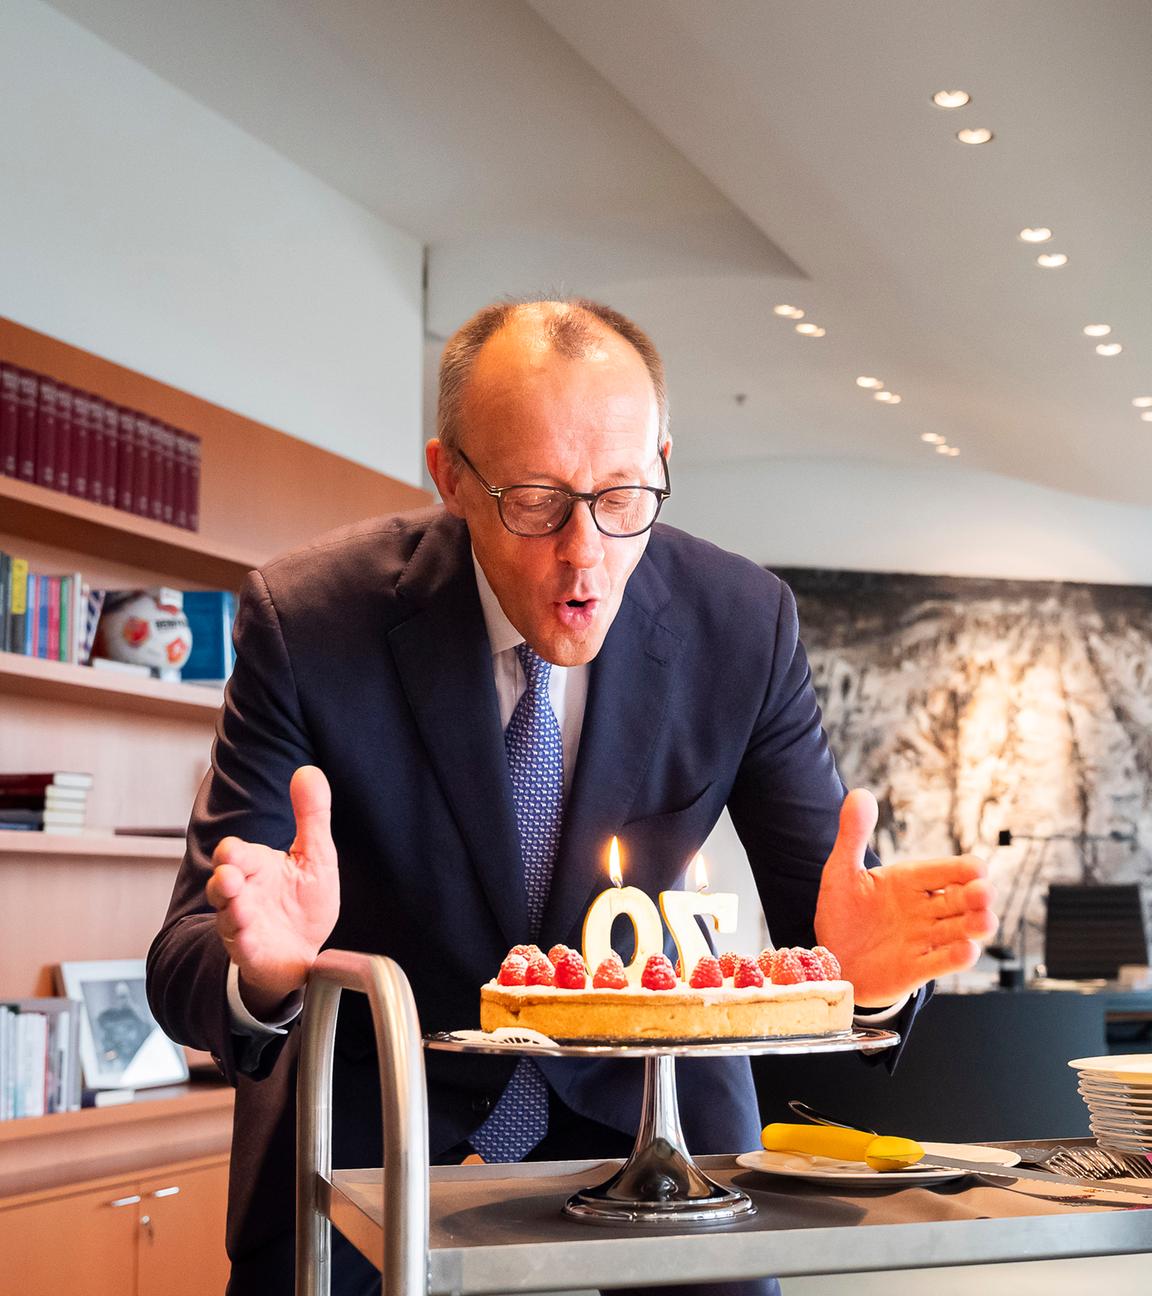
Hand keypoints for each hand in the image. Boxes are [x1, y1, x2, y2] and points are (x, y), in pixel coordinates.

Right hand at [206, 765, 339, 1018]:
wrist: (303, 950)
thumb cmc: (304, 901)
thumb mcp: (315, 855)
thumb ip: (311, 815)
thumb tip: (309, 771)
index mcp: (256, 866)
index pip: (235, 854)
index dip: (233, 853)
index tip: (233, 852)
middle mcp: (243, 893)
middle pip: (222, 883)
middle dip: (223, 880)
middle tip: (229, 876)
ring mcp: (243, 923)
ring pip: (226, 915)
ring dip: (231, 910)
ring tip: (239, 906)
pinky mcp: (250, 951)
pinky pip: (241, 945)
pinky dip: (243, 940)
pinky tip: (247, 935)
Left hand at [814, 789, 997, 1006]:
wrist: (829, 959)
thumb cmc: (842, 912)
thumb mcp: (841, 871)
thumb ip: (853, 835)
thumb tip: (860, 793)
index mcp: (910, 881)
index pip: (947, 870)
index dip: (965, 869)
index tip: (977, 869)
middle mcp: (923, 909)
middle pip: (961, 900)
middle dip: (976, 897)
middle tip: (983, 892)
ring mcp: (922, 940)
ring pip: (959, 931)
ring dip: (975, 926)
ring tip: (985, 921)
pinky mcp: (915, 968)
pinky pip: (940, 963)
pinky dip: (955, 958)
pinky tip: (966, 951)